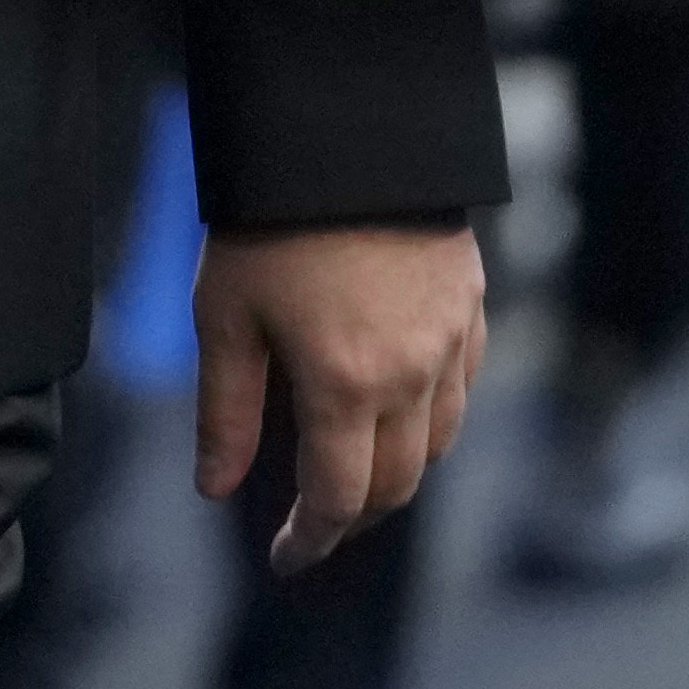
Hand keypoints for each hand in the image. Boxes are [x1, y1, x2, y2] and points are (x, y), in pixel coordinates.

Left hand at [194, 221, 488, 573]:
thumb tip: (216, 490)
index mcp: (345, 385)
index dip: (310, 540)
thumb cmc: (270, 220)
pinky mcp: (471, 302)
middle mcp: (412, 374)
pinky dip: (434, 417)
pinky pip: (463, 387)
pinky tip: (400, 408)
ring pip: (438, 442)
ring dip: (397, 472)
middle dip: (354, 518)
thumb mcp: (226, 316)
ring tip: (354, 471)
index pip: (337, 499)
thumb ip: (225, 413)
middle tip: (316, 525)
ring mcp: (451, 339)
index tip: (285, 559)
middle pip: (396, 485)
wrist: (344, 128)